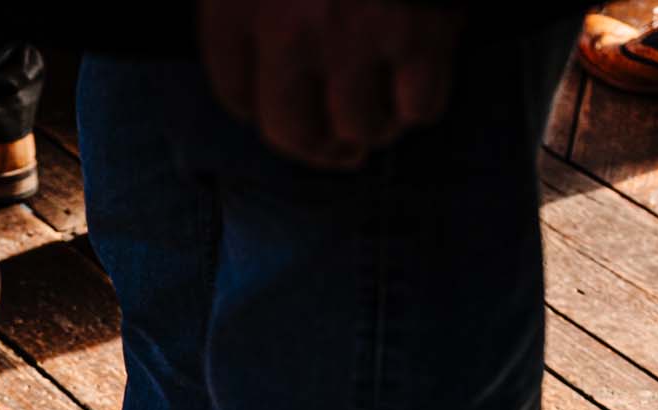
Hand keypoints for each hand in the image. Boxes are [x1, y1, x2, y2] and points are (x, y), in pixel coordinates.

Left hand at [198, 0, 461, 169]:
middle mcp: (289, 27)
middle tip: (339, 144)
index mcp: (238, 3)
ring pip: (361, 129)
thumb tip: (255, 83)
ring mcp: (354, 34)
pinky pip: (421, 108)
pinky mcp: (419, 33)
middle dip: (318, 147)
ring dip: (374, 127)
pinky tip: (418, 78)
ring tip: (382, 105)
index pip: (236, 98)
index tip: (288, 111)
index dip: (262, 114)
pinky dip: (421, 103)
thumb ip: (245, 12)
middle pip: (292, 132)